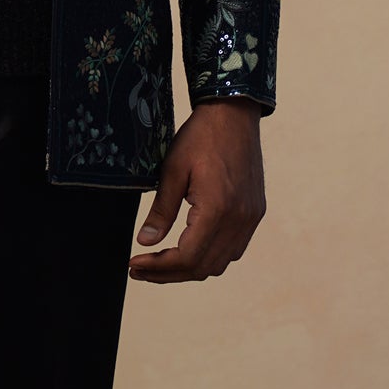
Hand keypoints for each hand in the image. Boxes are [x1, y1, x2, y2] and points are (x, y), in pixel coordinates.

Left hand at [129, 100, 265, 283]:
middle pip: (203, 267)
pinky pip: (233, 249)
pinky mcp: (254, 212)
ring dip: (190, 268)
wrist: (234, 115)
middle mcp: (239, 219)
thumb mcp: (171, 171)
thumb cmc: (200, 137)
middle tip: (140, 269)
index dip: (158, 268)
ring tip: (160, 262)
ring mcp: (250, 218)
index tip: (134, 265)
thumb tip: (145, 243)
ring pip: (219, 263)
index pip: (187, 258)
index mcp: (217, 208)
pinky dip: (209, 256)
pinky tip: (188, 247)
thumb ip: (160, 211)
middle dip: (169, 273)